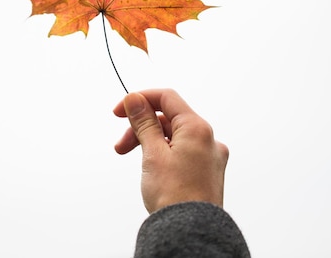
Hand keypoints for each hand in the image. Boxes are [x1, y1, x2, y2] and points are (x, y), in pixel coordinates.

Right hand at [113, 89, 228, 212]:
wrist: (191, 232)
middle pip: (168, 119)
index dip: (141, 99)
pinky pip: (183, 152)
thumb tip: (135, 99)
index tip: (121, 110)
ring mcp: (209, 156)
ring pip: (174, 137)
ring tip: (134, 160)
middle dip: (141, 128)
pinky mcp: (207, 172)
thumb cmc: (175, 196)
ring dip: (150, 142)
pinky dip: (164, 154)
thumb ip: (143, 123)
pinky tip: (154, 169)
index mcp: (197, 128)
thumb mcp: (152, 153)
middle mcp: (208, 139)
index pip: (167, 98)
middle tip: (122, 146)